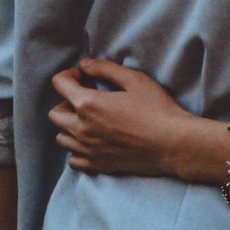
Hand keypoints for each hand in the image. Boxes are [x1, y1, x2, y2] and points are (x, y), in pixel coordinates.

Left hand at [50, 57, 216, 177]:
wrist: (174, 144)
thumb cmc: (158, 109)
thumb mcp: (135, 79)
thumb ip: (105, 69)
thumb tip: (85, 64)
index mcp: (88, 104)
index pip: (59, 84)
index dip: (71, 75)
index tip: (87, 76)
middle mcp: (82, 129)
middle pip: (55, 113)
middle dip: (67, 101)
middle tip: (89, 98)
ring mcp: (89, 150)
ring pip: (61, 138)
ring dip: (70, 126)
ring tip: (91, 120)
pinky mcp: (98, 165)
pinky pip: (73, 159)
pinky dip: (77, 149)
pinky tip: (94, 140)